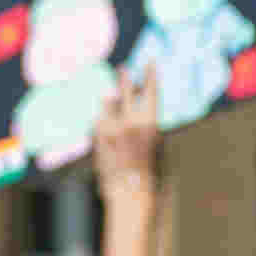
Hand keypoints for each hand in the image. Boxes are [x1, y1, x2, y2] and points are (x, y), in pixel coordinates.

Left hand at [93, 65, 160, 204]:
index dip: (150, 74)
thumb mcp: (158, 146)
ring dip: (110, 100)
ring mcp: (111, 130)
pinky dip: (101, 122)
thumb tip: (143, 112)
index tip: (149, 62)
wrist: (131, 194)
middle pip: (124, 91)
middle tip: (123, 68)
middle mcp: (129, 122)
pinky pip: (98, 123)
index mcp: (149, 123)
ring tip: (110, 96)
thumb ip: (149, 126)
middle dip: (124, 78)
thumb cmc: (151, 174)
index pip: (150, 91)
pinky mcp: (98, 140)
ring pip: (107, 105)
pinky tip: (103, 124)